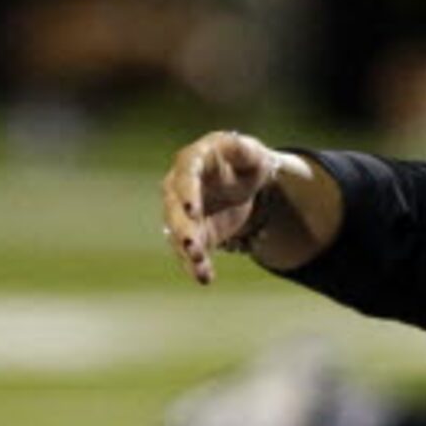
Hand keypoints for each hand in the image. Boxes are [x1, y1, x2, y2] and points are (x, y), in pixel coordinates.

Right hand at [159, 131, 305, 283]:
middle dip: (183, 230)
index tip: (192, 211)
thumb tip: (240, 147)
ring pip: (179, 235)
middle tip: (192, 247)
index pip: (185, 177)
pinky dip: (195, 266)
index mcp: (191, 162)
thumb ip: (244, 149)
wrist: (243, 184)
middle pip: (174, 210)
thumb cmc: (243, 160)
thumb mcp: (250, 152)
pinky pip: (189, 251)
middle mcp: (178, 188)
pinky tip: (204, 278)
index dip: (187, 194)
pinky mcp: (192, 233)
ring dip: (188, 253)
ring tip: (201, 269)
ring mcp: (181, 213)